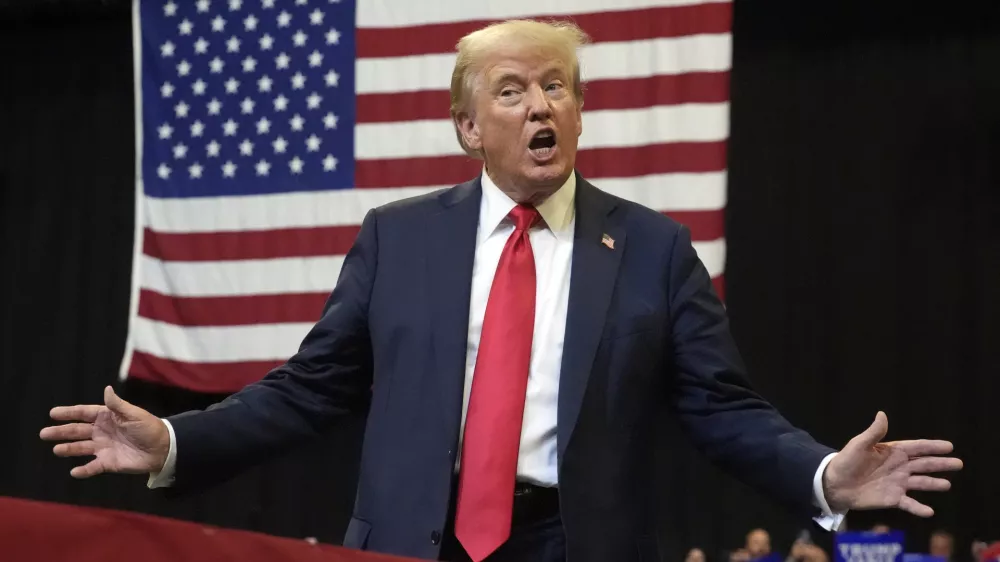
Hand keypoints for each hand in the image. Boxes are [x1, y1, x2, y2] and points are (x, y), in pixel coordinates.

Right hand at [39, 386, 169, 477]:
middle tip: (44, 433)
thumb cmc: (149, 428)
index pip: (84, 413)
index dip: (69, 413)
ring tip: (56, 450)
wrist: (163, 448)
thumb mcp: (134, 414)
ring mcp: (103, 447)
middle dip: (61, 432)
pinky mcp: (108, 462)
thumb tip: (106, 389)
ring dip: (68, 449)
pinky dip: (83, 470)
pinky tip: (74, 471)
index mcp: (107, 417)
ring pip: (81, 448)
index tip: (53, 413)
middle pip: (77, 431)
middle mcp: (102, 431)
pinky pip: (92, 467)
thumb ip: (117, 405)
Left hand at [823, 411, 962, 515]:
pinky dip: (919, 508)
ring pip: (921, 483)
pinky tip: (929, 511)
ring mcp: (898, 483)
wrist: (834, 483)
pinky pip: (909, 503)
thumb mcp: (859, 444)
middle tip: (958, 463)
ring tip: (947, 485)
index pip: (917, 447)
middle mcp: (899, 467)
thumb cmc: (846, 461)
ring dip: (934, 484)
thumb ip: (873, 432)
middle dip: (941, 464)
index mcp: (893, 451)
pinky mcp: (892, 498)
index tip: (949, 446)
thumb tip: (882, 413)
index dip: (932, 446)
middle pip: (924, 464)